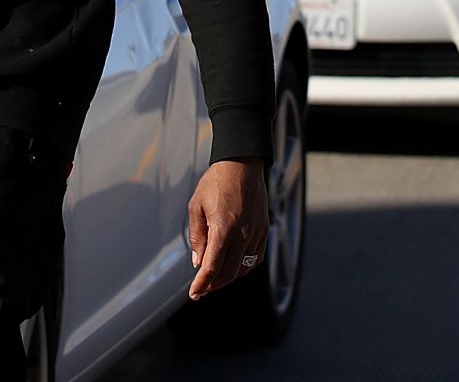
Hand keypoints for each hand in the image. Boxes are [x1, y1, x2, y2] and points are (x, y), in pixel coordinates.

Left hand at [186, 156, 268, 298]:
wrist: (242, 164)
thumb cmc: (215, 182)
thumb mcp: (196, 206)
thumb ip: (197, 236)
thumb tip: (198, 262)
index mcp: (223, 228)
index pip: (211, 267)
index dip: (202, 284)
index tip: (194, 294)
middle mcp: (242, 235)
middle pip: (229, 273)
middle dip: (213, 285)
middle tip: (202, 290)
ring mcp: (255, 234)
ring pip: (244, 268)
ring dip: (229, 278)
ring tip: (215, 280)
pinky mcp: (264, 230)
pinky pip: (256, 258)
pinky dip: (244, 267)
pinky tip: (234, 267)